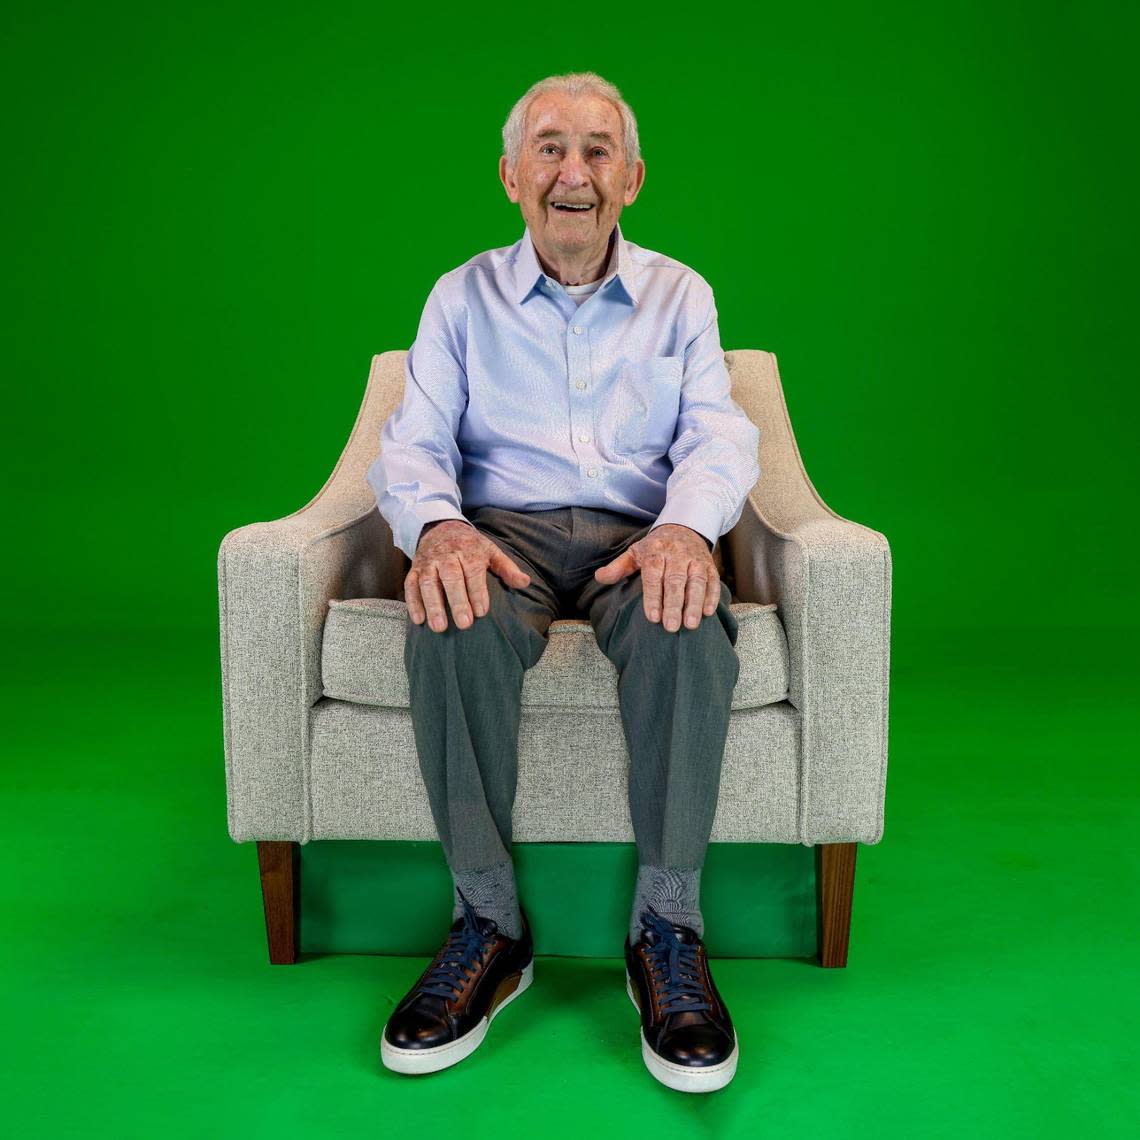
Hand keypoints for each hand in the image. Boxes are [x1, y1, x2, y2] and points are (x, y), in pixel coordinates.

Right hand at [405, 520, 531, 632]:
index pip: (473, 572)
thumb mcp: (490, 551)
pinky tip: (418, 620)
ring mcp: (428, 563)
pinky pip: (410, 585)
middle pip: (450, 578)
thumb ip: (507, 568)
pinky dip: (413, 603)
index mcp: (469, 550)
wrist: (440, 527)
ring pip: (428, 583)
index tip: (482, 612)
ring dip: (433, 605)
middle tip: (464, 624)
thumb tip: (525, 583)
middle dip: (457, 601)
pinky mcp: (414, 569)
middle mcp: (447, 556)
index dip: (477, 592)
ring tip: (439, 627)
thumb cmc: (470, 545)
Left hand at [594, 523, 718, 631]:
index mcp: (655, 552)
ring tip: (691, 624)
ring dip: (695, 603)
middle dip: (674, 604)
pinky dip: (712, 596)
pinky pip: (713, 580)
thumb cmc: (655, 547)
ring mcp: (695, 559)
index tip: (652, 617)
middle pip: (675, 580)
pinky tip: (708, 612)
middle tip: (671, 626)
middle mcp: (677, 555)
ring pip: (697, 581)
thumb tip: (599, 577)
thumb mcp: (634, 552)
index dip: (653, 597)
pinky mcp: (709, 565)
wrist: (683, 526)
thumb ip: (618, 567)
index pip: (653, 575)